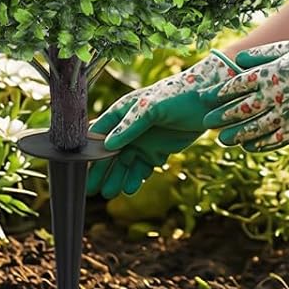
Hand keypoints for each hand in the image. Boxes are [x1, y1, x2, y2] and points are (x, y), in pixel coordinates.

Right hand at [87, 49, 242, 198]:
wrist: (208, 100)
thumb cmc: (177, 94)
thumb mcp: (151, 106)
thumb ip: (130, 124)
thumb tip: (109, 144)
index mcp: (123, 112)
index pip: (99, 133)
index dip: (89, 150)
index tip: (80, 167)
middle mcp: (130, 128)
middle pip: (110, 154)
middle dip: (101, 171)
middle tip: (92, 189)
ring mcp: (143, 141)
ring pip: (125, 164)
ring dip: (117, 177)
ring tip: (110, 193)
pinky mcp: (158, 152)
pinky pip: (142, 169)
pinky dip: (136, 178)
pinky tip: (130, 188)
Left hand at [201, 31, 288, 149]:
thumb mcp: (287, 48)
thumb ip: (261, 55)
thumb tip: (236, 60)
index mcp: (268, 74)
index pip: (235, 86)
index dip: (217, 93)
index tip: (204, 98)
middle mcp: (274, 95)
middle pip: (240, 109)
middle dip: (221, 117)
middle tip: (206, 123)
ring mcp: (287, 113)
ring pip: (255, 128)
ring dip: (236, 135)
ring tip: (223, 141)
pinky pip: (276, 139)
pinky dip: (261, 144)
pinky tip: (250, 147)